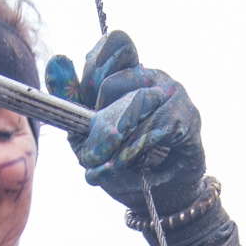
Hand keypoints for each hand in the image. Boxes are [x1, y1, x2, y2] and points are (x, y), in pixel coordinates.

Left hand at [45, 31, 206, 215]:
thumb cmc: (124, 162)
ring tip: (99, 165)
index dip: (95, 67)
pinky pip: (156, 127)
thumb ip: (70, 101)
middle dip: (97, 121)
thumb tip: (56, 61)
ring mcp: (173, 96)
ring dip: (112, 140)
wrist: (160, 199)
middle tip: (89, 153)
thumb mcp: (87, 135)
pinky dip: (134, 149)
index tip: (85, 98)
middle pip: (116, 81)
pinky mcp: (188, 118)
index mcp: (129, 73)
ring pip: (135, 103)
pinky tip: (124, 164)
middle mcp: (153, 77)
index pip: (115, 46)